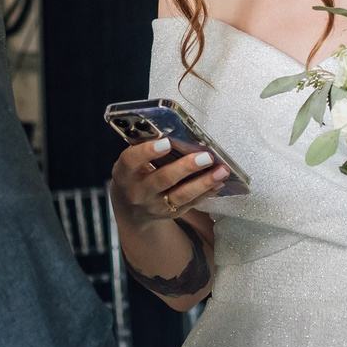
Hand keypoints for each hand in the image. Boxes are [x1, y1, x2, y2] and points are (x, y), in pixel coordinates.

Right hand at [108, 137, 229, 228]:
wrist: (130, 210)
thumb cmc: (133, 175)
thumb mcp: (130, 163)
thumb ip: (145, 150)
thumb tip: (176, 132)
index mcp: (125, 173)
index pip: (132, 161)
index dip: (148, 152)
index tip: (167, 143)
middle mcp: (138, 192)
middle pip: (163, 179)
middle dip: (186, 167)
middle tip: (206, 156)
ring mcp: (155, 206)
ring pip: (181, 195)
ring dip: (204, 182)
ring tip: (221, 171)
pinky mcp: (170, 214)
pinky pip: (191, 203)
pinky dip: (207, 192)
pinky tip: (219, 182)